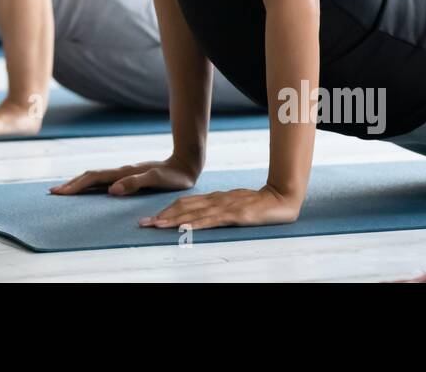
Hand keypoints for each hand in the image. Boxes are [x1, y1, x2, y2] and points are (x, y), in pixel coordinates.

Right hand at [51, 157, 198, 196]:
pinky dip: (90, 185)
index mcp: (123, 173)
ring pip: (95, 178)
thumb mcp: (157, 179)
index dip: (75, 185)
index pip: (93, 178)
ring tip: (64, 191)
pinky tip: (88, 190)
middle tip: (53, 193)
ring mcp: (123, 174)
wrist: (185, 164)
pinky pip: (103, 181)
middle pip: (89, 177)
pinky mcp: (127, 178)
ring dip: (78, 184)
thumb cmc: (173, 175)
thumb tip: (112, 190)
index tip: (59, 192)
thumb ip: (135, 183)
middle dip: (71, 185)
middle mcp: (120, 172)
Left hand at [139, 184, 301, 230]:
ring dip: (173, 220)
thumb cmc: (257, 203)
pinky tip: (184, 228)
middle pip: (183, 207)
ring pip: (193, 214)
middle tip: (144, 223)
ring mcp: (224, 207)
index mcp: (214, 198)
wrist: (281, 197)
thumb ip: (217, 210)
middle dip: (162, 215)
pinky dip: (196, 224)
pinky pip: (212, 220)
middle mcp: (215, 200)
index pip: (185, 203)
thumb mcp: (233, 205)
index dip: (166, 210)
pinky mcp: (235, 215)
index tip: (151, 218)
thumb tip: (199, 217)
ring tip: (157, 225)